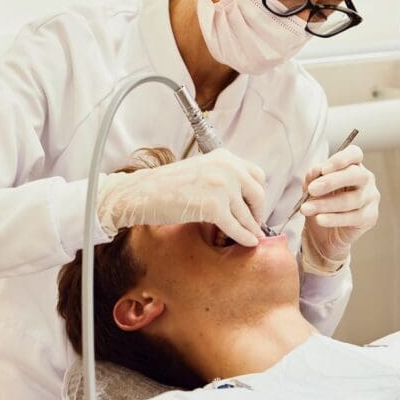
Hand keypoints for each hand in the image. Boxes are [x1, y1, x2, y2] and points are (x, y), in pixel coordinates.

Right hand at [97, 148, 266, 246]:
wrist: (141, 193)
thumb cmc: (164, 185)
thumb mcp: (199, 170)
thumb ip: (221, 176)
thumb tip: (241, 195)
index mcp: (224, 157)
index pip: (256, 174)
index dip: (258, 192)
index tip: (254, 204)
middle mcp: (227, 168)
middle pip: (258, 194)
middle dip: (258, 211)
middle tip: (254, 222)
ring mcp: (222, 187)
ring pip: (248, 214)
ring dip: (251, 228)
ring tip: (251, 236)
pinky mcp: (214, 208)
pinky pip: (237, 227)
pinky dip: (245, 237)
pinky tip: (248, 242)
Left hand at [300, 144, 379, 263]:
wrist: (323, 232)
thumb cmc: (321, 203)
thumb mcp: (312, 188)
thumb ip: (313, 178)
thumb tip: (315, 171)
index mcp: (352, 165)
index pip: (354, 154)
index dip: (340, 159)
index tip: (323, 169)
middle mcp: (365, 178)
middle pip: (355, 175)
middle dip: (331, 182)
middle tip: (312, 190)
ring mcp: (370, 197)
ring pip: (351, 199)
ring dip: (326, 204)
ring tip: (306, 209)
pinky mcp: (370, 217)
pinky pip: (352, 217)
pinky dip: (334, 219)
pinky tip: (319, 219)